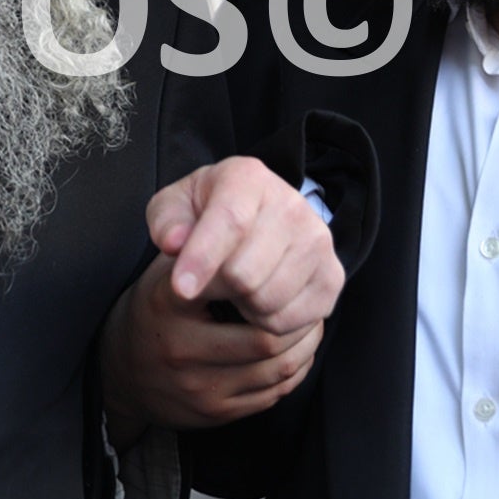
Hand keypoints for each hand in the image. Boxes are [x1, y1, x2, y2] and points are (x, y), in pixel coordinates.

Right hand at [99, 252, 323, 439]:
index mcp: (167, 303)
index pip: (233, 287)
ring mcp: (197, 385)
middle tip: (308, 304)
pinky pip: (273, 394)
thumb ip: (194, 248)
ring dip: (303, 347)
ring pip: (277, 368)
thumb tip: (221, 224)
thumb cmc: (154, 310)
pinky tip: (294, 352)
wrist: (120, 371)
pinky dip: (294, 371)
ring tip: (307, 326)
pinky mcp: (215, 412)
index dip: (267, 277)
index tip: (282, 267)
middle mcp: (179, 347)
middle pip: (266, 337)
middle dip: (298, 322)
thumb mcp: (162, 272)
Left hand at [150, 156, 342, 334]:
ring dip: (238, 304)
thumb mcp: (173, 208)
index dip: (202, 259)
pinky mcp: (332, 276)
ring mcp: (318, 241)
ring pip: (267, 300)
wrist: (251, 217)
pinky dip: (263, 320)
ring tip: (233, 284)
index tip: (180, 289)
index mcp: (247, 177)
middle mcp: (292, 204)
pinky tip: (256, 296)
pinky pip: (289, 321)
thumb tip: (174, 242)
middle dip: (214, 286)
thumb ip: (166, 223)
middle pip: (245, 272)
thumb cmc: (202, 213)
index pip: (229, 222)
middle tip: (208, 278)